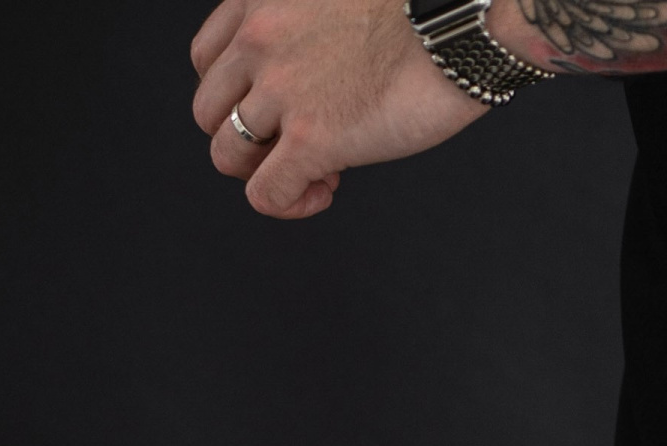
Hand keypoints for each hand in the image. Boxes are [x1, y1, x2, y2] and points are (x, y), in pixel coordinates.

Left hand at [191, 0, 489, 221]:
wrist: (458, 29)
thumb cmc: (420, 14)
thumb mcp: (336, 1)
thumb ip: (306, 29)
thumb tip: (315, 82)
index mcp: (261, 1)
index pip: (209, 60)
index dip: (241, 94)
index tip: (283, 108)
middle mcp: (258, 41)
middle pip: (210, 111)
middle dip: (250, 136)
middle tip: (298, 143)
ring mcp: (281, 91)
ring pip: (228, 156)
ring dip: (269, 171)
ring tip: (317, 171)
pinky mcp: (310, 139)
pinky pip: (266, 194)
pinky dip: (289, 204)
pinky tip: (323, 192)